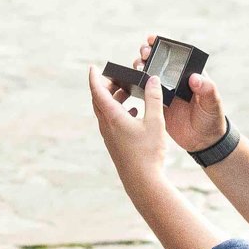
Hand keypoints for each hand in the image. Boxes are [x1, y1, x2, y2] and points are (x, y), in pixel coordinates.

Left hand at [90, 62, 170, 183]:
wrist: (143, 182)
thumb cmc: (148, 152)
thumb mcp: (155, 121)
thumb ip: (154, 98)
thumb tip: (153, 79)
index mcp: (112, 117)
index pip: (97, 91)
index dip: (95, 77)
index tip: (92, 67)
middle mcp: (106, 126)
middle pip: (99, 100)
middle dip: (106, 86)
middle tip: (117, 77)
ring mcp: (109, 136)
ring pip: (105, 111)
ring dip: (114, 99)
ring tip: (128, 92)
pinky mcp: (114, 144)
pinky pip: (111, 122)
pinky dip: (118, 111)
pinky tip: (133, 113)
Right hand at [140, 36, 227, 152]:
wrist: (204, 141)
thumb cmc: (212, 118)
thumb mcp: (213, 103)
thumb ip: (207, 90)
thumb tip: (195, 78)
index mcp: (189, 75)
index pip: (175, 55)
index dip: (163, 45)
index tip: (153, 39)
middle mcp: (175, 80)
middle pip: (158, 62)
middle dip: (148, 53)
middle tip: (144, 53)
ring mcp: (165, 92)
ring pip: (148, 74)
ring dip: (139, 67)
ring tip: (137, 66)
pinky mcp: (157, 104)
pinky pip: (144, 92)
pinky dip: (136, 85)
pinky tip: (129, 82)